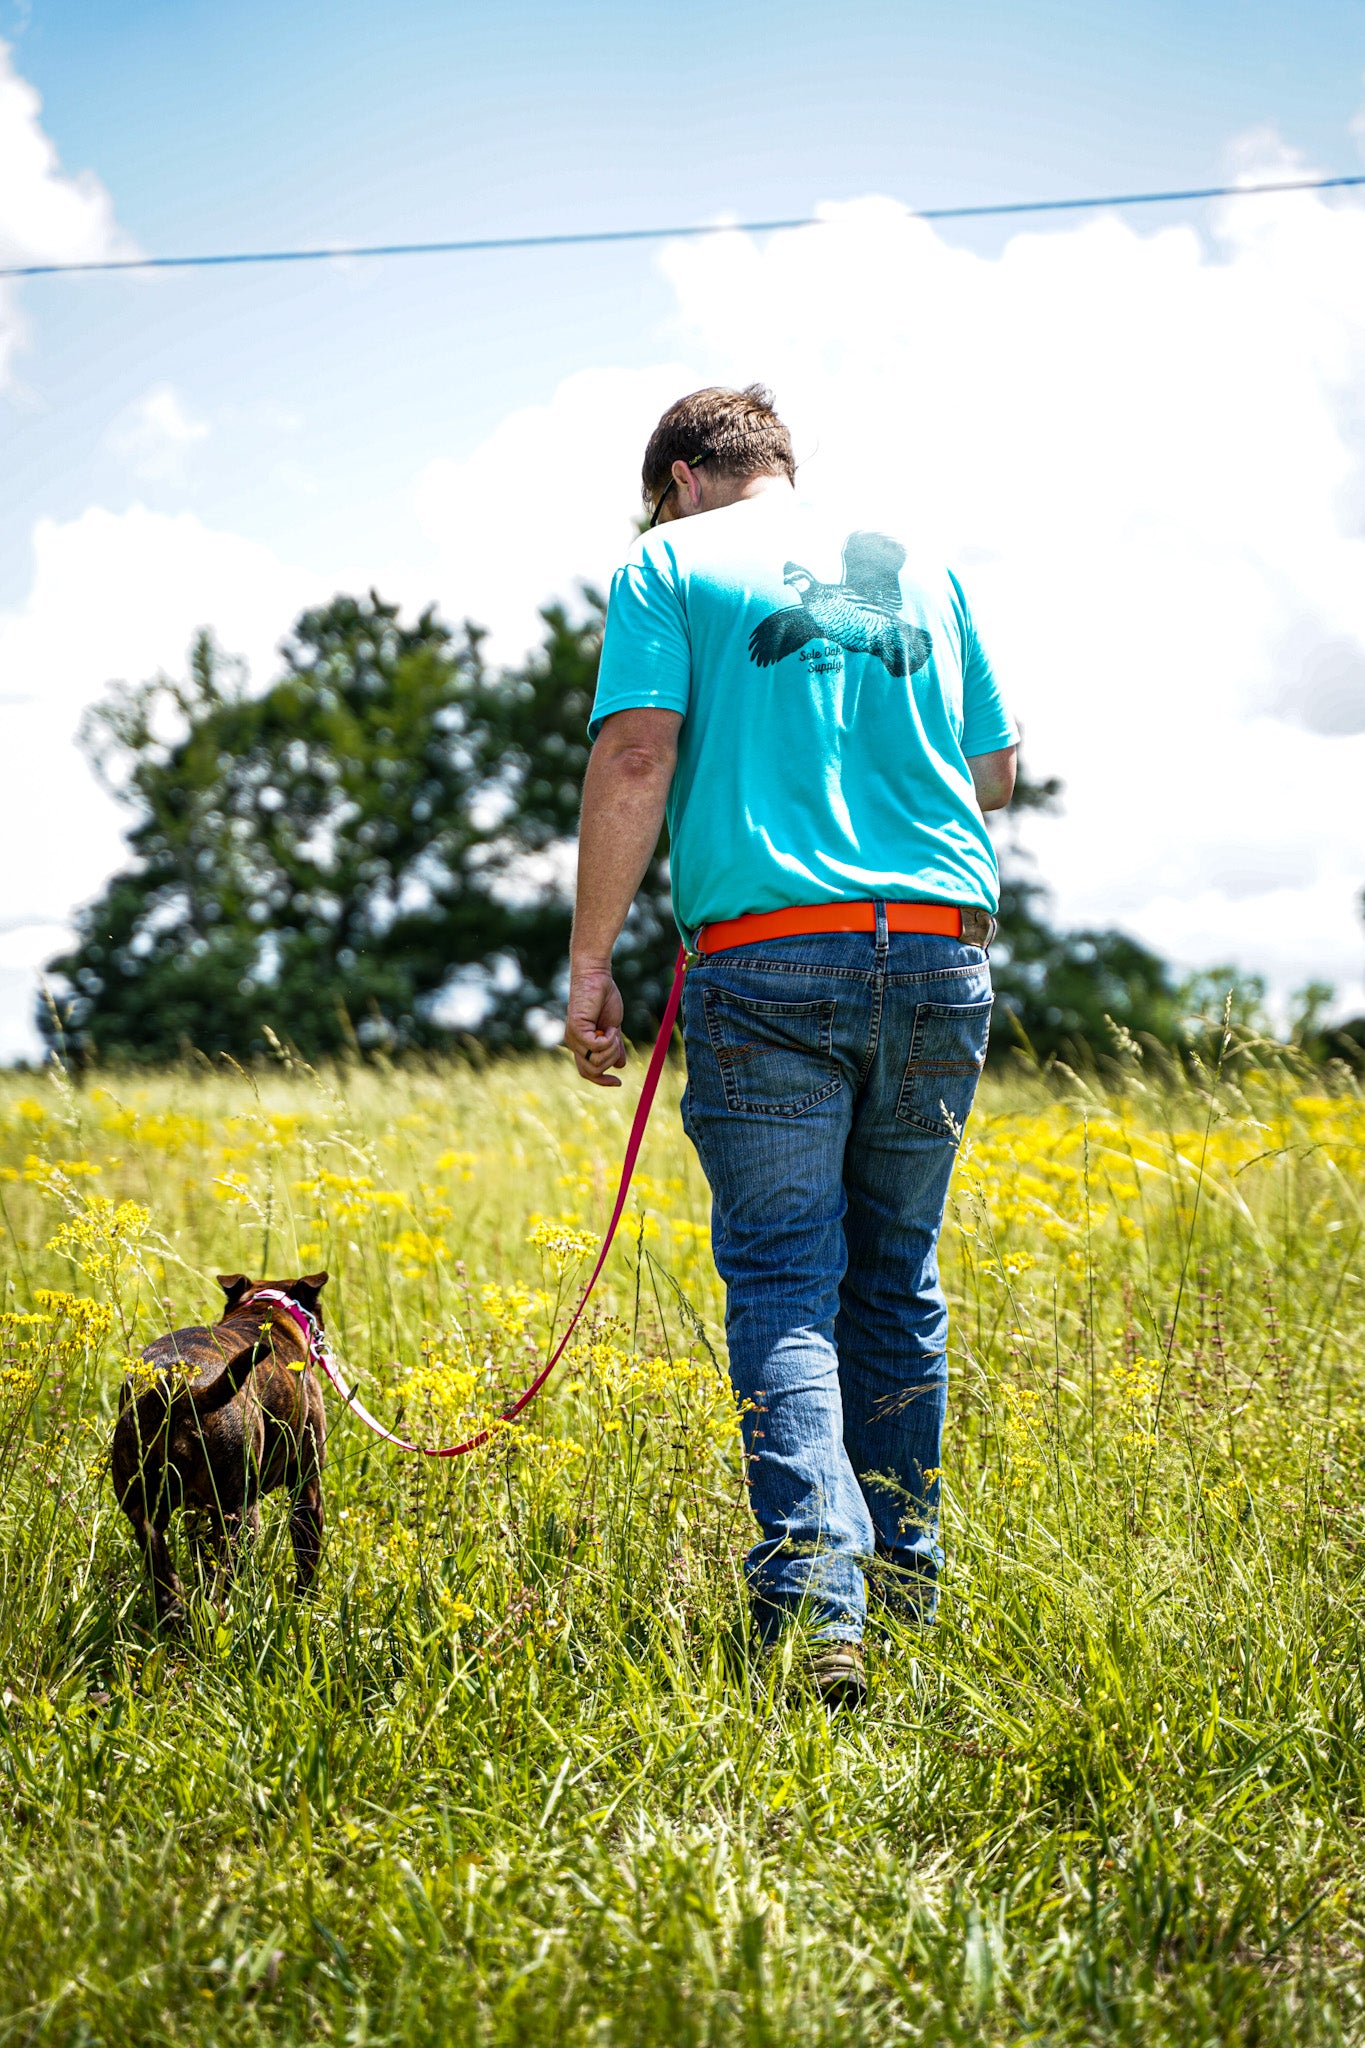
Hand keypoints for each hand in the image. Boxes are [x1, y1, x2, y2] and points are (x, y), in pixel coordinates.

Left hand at [563, 962, 626, 1085]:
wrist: (597, 976)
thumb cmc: (604, 997)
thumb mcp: (613, 1027)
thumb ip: (615, 1046)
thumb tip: (620, 1065)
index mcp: (581, 1044)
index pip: (587, 1072)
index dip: (602, 1081)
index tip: (619, 1083)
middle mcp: (574, 1043)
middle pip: (592, 1071)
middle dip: (610, 1061)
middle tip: (617, 1041)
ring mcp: (573, 1037)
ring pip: (596, 1062)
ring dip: (611, 1050)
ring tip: (614, 1031)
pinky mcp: (576, 1029)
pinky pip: (596, 1047)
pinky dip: (609, 1040)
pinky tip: (611, 1027)